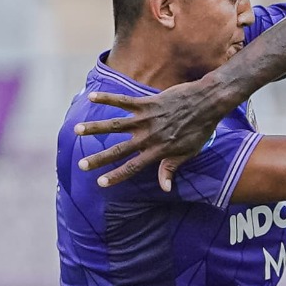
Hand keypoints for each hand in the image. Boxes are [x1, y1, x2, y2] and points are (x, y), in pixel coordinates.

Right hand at [73, 84, 221, 188]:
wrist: (208, 103)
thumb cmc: (200, 130)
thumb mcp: (188, 153)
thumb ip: (171, 168)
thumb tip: (164, 188)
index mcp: (158, 151)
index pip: (133, 167)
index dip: (116, 176)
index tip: (100, 183)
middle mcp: (149, 137)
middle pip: (119, 150)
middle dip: (99, 158)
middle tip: (82, 165)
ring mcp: (147, 119)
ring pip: (115, 125)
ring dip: (95, 128)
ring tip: (77, 130)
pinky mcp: (147, 103)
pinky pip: (123, 101)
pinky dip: (107, 98)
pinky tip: (92, 97)